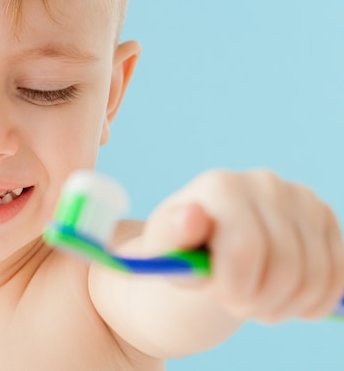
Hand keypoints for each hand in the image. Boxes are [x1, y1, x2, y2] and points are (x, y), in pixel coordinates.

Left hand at [139, 169, 343, 322]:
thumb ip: (169, 237)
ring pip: (315, 277)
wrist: (208, 251)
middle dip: (257, 302)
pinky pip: (337, 277)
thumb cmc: (182, 254)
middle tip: (235, 303)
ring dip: (284, 307)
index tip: (216, 293)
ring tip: (254, 301)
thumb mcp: (163, 253)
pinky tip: (283, 300)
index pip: (245, 250)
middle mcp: (265, 183)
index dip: (234, 288)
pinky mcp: (325, 219)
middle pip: (284, 268)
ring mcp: (301, 198)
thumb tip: (190, 217)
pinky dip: (311, 302)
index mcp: (221, 186)